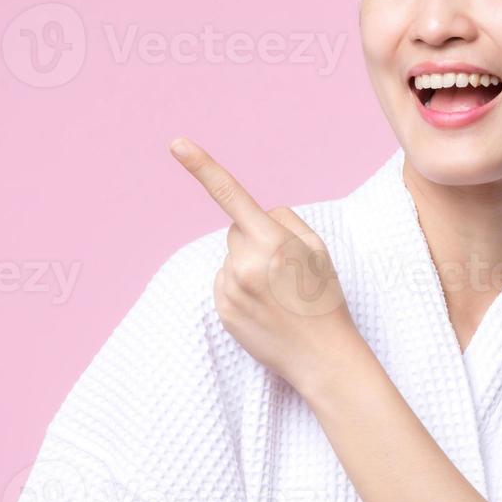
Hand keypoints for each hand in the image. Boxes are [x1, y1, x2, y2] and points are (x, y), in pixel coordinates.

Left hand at [168, 136, 358, 393]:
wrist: (322, 357)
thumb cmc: (324, 298)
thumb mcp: (318, 250)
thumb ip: (285, 222)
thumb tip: (257, 217)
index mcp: (272, 242)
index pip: (231, 195)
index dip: (202, 167)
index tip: (176, 144)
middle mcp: (244, 264)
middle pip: (236, 230)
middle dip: (255, 239)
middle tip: (285, 270)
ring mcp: (230, 290)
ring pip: (231, 258)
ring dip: (248, 267)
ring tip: (278, 294)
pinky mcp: (222, 311)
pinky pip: (225, 283)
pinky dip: (241, 289)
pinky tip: (265, 308)